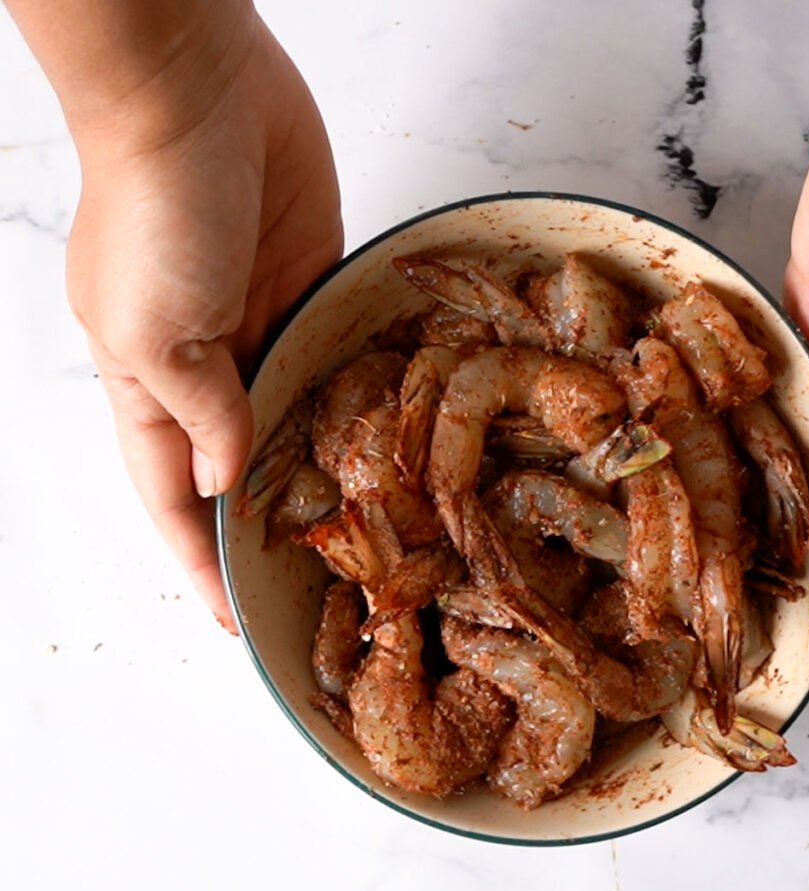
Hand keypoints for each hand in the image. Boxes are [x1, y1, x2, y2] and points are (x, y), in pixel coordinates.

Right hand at [65, 14, 341, 626]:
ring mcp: (267, 332)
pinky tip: (394, 445)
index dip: (201, 562)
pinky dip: (361, 402)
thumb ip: (200, 412)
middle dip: (277, 528)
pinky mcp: (316, 293)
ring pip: (299, 422)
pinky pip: (340, 362)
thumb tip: (230, 480)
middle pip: (246, 472)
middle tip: (328, 586)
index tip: (236, 618)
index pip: (176, 499)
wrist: (200, 94)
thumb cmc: (156, 209)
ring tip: (376, 532)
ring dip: (329, 472)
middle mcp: (212, 372)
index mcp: (153, 390)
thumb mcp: (155, 330)